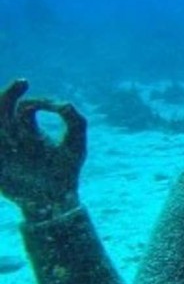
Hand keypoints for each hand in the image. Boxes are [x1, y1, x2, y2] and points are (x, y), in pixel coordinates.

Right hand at [0, 79, 86, 220]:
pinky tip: (3, 137)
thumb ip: (75, 121)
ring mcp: (1, 148)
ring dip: (1, 113)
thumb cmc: (66, 171)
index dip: (40, 101)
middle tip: (22, 83)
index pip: (27, 106)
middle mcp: (11, 135)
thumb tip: (63, 103)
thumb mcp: (75, 145)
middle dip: (9, 93)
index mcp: (29, 129)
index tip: (56, 107)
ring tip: (8, 106)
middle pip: (2, 107)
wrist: (54, 201)